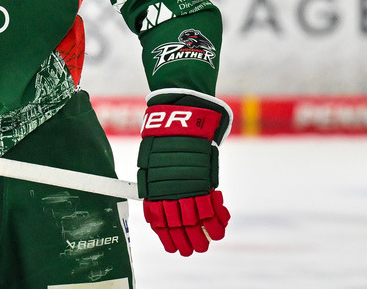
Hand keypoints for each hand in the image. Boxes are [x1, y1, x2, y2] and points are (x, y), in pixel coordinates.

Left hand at [137, 90, 231, 255]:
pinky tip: (221, 226)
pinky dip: (219, 217)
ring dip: (205, 234)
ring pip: (198, 220)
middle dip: (188, 241)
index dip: (168, 238)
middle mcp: (170, 191)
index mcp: (153, 189)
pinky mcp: (204, 180)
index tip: (174, 248)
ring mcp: (188, 187)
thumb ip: (155, 188)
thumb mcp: (150, 165)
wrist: (180, 121)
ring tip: (210, 242)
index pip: (160, 221)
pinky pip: (213, 206)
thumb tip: (158, 211)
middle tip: (195, 250)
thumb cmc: (163, 142)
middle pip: (179, 225)